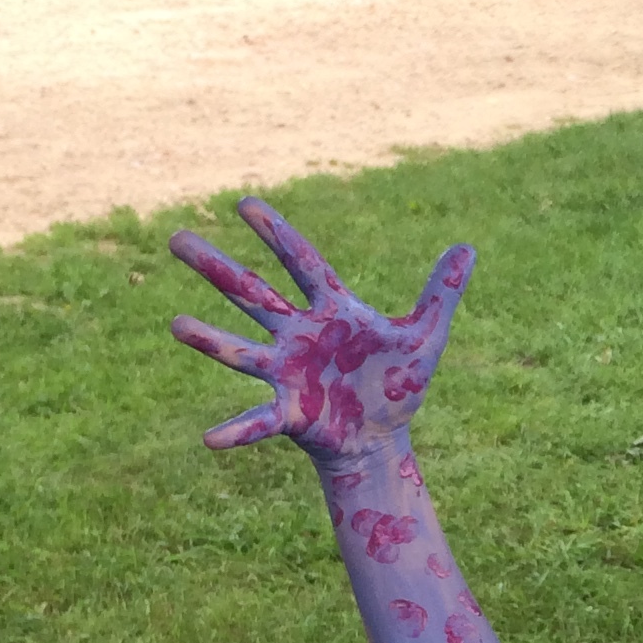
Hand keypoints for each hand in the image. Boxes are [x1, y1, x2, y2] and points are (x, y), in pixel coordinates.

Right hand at [169, 196, 473, 459]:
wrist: (383, 437)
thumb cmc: (396, 383)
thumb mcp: (426, 336)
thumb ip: (442, 293)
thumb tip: (468, 247)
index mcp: (331, 311)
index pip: (301, 263)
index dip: (275, 235)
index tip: (243, 202)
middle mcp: (299, 336)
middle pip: (252, 294)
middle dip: (215, 268)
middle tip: (174, 237)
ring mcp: (288, 373)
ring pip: (242, 350)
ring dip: (210, 340)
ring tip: (175, 325)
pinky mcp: (290, 414)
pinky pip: (258, 420)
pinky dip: (235, 430)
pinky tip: (209, 440)